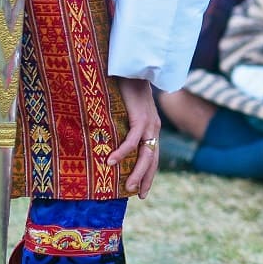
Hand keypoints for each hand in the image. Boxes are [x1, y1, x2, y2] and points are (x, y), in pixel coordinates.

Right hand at [108, 77, 159, 198]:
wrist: (133, 68)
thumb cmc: (126, 87)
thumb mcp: (126, 111)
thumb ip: (123, 125)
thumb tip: (108, 138)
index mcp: (152, 127)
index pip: (153, 155)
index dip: (149, 173)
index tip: (143, 190)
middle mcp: (154, 128)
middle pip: (152, 160)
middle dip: (146, 179)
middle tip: (139, 195)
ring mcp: (149, 123)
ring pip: (145, 155)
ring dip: (136, 173)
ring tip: (127, 188)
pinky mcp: (141, 117)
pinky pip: (132, 141)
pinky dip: (122, 152)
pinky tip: (110, 162)